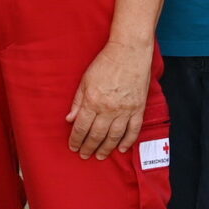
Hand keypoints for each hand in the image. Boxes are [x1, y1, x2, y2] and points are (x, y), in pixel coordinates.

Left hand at [65, 42, 148, 159]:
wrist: (129, 52)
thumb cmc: (106, 63)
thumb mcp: (85, 80)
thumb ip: (78, 101)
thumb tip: (70, 119)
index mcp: (93, 101)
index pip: (81, 127)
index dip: (76, 139)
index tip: (73, 147)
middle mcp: (109, 109)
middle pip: (97, 135)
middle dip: (89, 147)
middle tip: (84, 155)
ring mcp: (125, 110)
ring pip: (114, 136)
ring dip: (106, 148)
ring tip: (100, 156)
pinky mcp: (139, 109)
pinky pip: (133, 130)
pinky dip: (128, 141)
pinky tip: (121, 148)